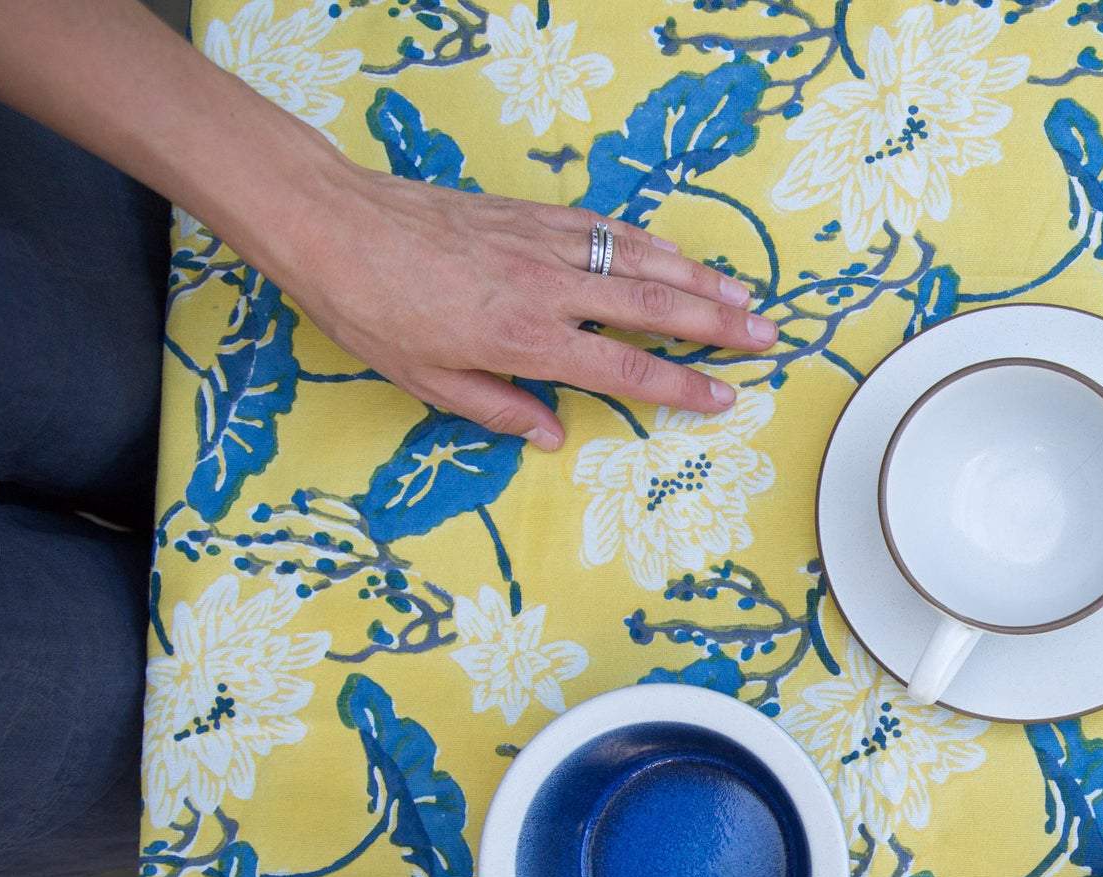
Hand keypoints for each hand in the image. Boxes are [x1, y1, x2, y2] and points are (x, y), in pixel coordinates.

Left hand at [267, 161, 777, 447]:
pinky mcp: (529, 213)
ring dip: (699, 279)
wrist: (334, 225)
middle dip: (719, 326)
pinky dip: (648, 242)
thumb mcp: (427, 381)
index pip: (626, 369)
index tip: (725, 397)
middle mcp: (548, 289)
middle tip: (768, 338)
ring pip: (641, 262)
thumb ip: (498, 409)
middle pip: (654, 309)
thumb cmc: (372, 310)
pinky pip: (605, 229)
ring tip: (746, 295)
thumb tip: (551, 436)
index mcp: (527, 340)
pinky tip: (676, 253)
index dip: (682, 386)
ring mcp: (543, 244)